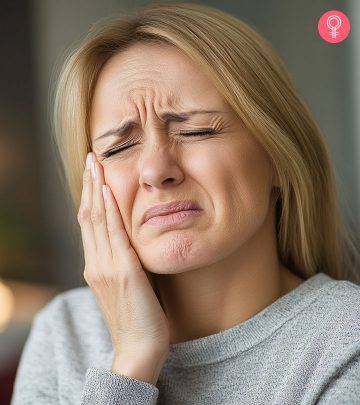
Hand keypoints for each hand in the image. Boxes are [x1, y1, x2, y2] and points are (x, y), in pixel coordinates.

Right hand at [77, 152, 169, 361]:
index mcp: (97, 265)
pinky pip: (114, 233)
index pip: (90, 222)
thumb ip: (122, 262)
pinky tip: (108, 191)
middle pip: (89, 215)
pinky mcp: (123, 271)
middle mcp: (96, 262)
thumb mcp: (126, 285)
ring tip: (95, 164)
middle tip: (91, 158)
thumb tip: (129, 243)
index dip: (90, 195)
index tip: (93, 173)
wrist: (139, 348)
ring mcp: (106, 266)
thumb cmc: (137, 318)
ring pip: (96, 219)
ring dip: (96, 188)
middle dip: (89, 184)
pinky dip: (109, 210)